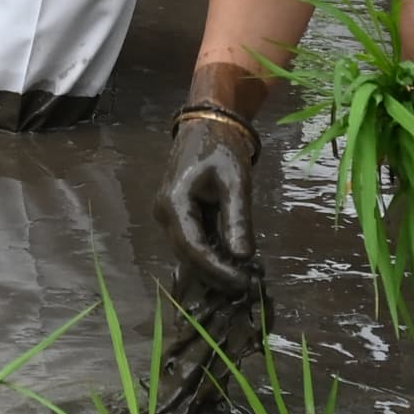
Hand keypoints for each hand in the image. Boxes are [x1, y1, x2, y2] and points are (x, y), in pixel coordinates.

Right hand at [163, 105, 265, 287]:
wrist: (207, 125)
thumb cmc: (221, 149)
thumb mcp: (235, 183)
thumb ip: (237, 220)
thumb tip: (243, 257)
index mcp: (174, 203)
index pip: (194, 248)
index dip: (219, 270)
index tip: (245, 284)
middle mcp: (164, 213)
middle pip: (188, 255)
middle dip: (217, 274)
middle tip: (248, 288)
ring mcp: (169, 214)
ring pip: (189, 252)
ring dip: (214, 268)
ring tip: (244, 280)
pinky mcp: (179, 215)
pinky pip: (193, 242)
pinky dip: (212, 256)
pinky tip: (233, 265)